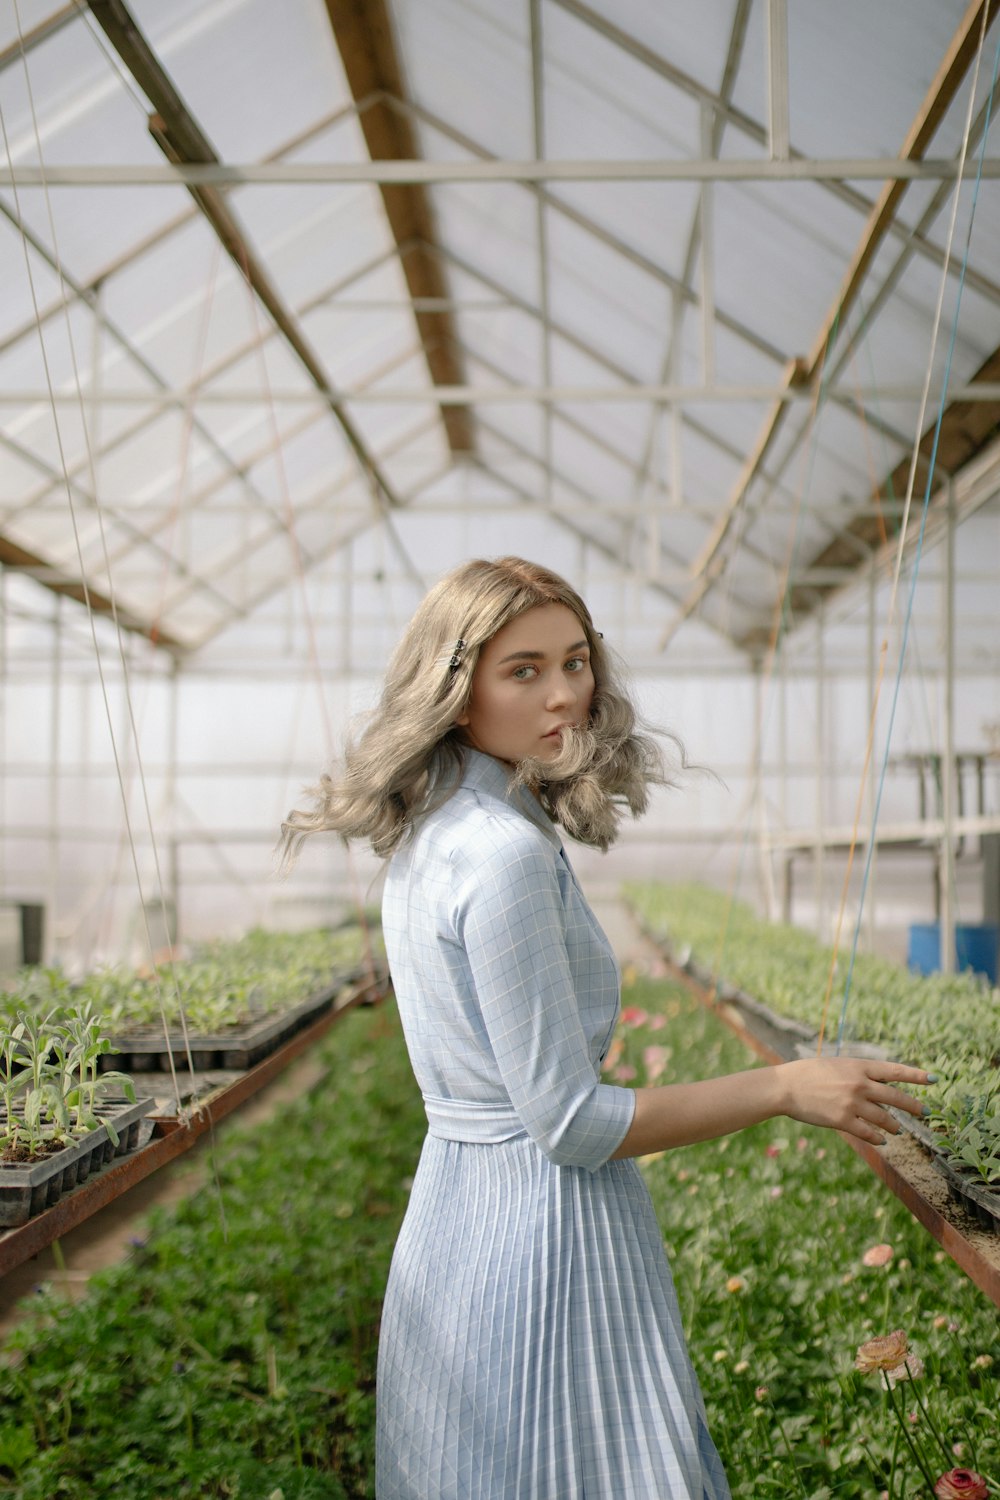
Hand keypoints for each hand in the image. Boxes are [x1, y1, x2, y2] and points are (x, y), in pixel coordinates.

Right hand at [775, 1057, 931, 1145]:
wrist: (786, 1087)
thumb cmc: (809, 1073)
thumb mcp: (837, 1065)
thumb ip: (859, 1073)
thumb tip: (879, 1084)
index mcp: (859, 1067)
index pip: (894, 1071)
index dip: (916, 1076)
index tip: (934, 1079)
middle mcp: (859, 1084)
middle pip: (895, 1098)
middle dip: (913, 1106)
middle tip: (924, 1112)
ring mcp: (852, 1103)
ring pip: (884, 1119)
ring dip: (894, 1126)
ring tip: (898, 1130)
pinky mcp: (843, 1121)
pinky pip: (868, 1133)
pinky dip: (877, 1138)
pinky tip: (881, 1140)